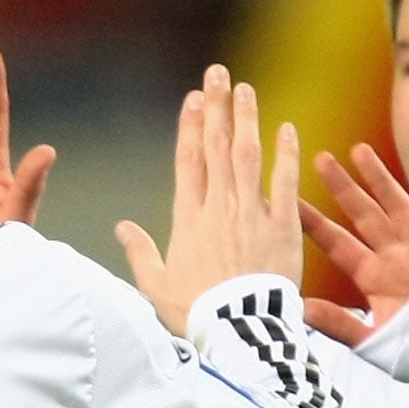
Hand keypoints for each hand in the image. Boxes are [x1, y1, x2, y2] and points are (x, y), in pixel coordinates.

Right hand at [115, 64, 303, 335]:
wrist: (238, 333)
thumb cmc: (196, 314)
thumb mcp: (157, 287)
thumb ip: (141, 253)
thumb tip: (122, 228)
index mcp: (188, 220)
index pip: (189, 161)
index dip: (191, 127)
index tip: (193, 99)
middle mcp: (219, 208)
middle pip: (216, 147)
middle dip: (216, 107)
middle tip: (217, 74)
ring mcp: (252, 214)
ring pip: (248, 155)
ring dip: (246, 119)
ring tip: (246, 89)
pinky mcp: (283, 227)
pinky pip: (285, 182)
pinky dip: (286, 154)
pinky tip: (286, 128)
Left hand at [297, 147, 408, 348]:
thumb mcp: (371, 341)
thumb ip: (338, 325)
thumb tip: (299, 309)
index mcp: (372, 277)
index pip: (337, 243)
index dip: (314, 222)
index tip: (288, 199)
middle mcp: (395, 258)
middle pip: (365, 216)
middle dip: (343, 188)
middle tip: (321, 159)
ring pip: (399, 208)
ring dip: (381, 181)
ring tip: (360, 151)